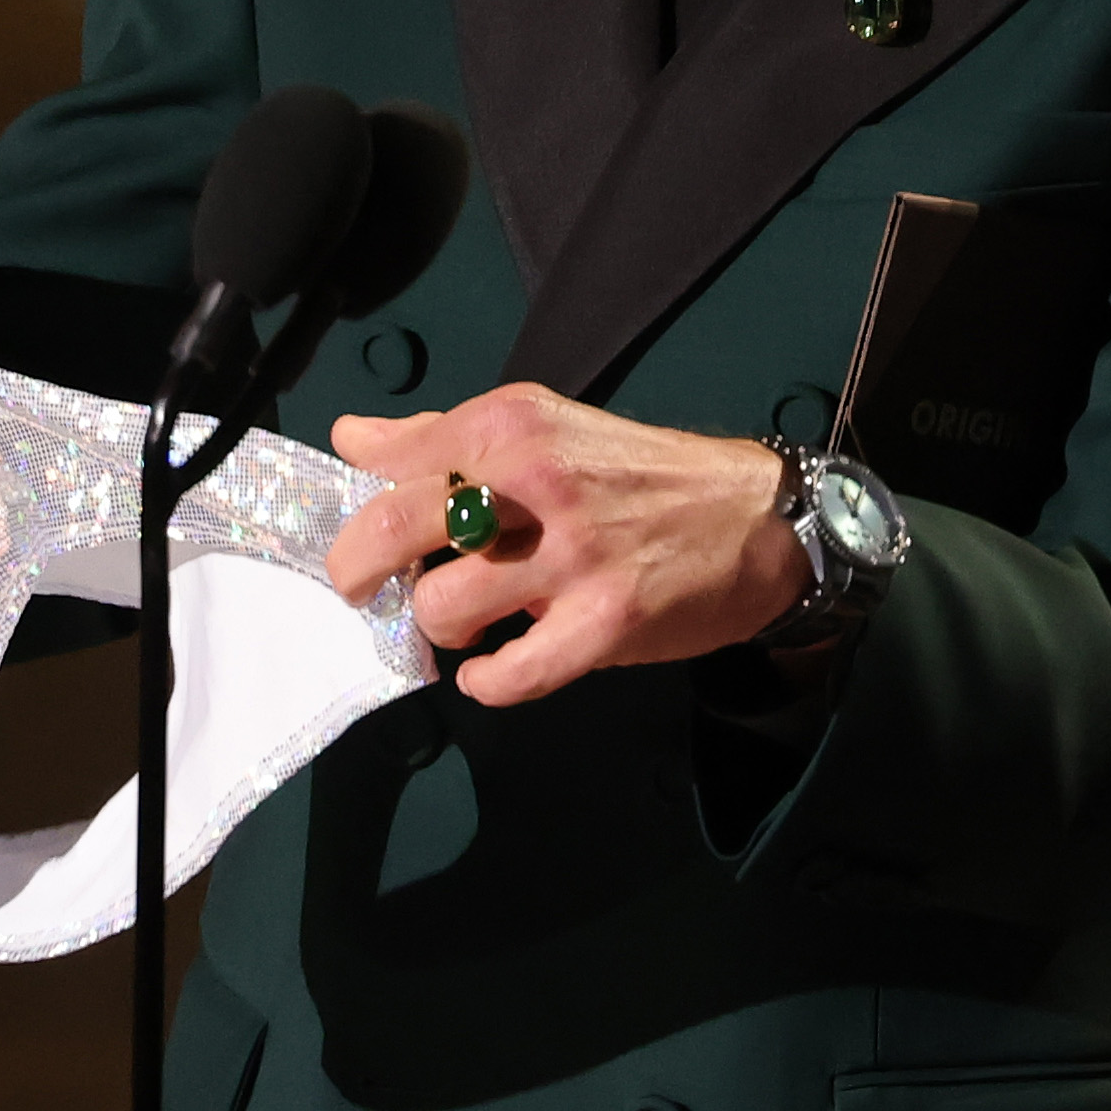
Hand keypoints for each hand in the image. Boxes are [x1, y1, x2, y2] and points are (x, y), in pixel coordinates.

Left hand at [325, 388, 811, 706]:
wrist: (758, 517)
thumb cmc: (643, 475)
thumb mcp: (547, 427)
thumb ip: (445, 437)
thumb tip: (352, 439)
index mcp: (512, 426)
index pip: (390, 468)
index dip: (358, 515)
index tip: (365, 544)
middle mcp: (534, 482)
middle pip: (391, 532)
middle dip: (358, 574)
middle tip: (370, 593)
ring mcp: (569, 556)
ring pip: (441, 608)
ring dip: (443, 628)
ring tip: (472, 622)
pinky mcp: (603, 622)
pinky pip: (510, 674)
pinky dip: (489, 683)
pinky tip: (496, 670)